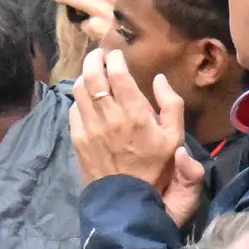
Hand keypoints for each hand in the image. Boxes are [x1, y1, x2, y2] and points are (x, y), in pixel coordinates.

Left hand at [69, 50, 188, 198]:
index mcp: (134, 114)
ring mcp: (89, 128)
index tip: (116, 51)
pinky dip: (79, 98)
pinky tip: (87, 97)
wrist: (126, 197)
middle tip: (99, 53)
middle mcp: (108, 117)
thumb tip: (158, 79)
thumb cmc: (155, 165)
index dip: (114, 58)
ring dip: (85, 76)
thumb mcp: (174, 136)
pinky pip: (74, 109)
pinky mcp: (77, 138)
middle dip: (93, 59)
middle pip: (92, 77)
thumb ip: (171, 104)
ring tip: (93, 71)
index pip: (117, 75)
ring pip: (79, 91)